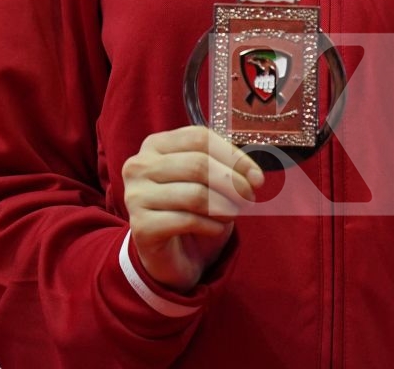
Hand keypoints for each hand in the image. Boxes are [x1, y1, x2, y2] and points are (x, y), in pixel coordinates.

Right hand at [122, 125, 263, 291]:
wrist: (170, 255)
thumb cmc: (191, 209)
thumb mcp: (208, 180)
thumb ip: (226, 167)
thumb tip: (254, 174)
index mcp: (156, 144)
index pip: (199, 138)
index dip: (233, 156)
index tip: (257, 177)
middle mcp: (140, 165)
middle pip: (198, 164)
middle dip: (232, 182)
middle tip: (250, 197)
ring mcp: (136, 196)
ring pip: (195, 194)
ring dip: (225, 206)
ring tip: (234, 214)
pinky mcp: (141, 226)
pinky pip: (187, 221)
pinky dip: (211, 225)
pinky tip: (216, 229)